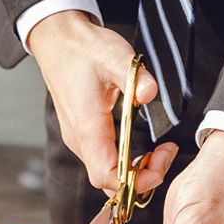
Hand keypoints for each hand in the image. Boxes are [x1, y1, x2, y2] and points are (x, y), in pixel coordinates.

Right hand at [29, 10, 176, 192]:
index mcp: (86, 126)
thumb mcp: (115, 56)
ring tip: (158, 152)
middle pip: (107, 182)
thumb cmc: (83, 50)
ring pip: (105, 175)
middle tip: (165, 154)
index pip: (106, 175)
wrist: (58, 41)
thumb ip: (135, 77)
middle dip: (141, 178)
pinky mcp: (82, 135)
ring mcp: (79, 139)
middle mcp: (79, 139)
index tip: (158, 163)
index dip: (133, 181)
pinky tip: (141, 150)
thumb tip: (148, 94)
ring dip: (134, 172)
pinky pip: (103, 163)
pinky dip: (125, 164)